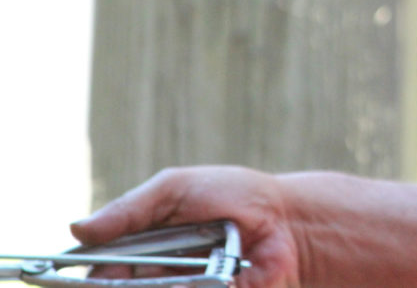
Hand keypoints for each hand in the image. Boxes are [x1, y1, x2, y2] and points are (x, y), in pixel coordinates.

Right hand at [70, 165, 300, 287]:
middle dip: (123, 281)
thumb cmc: (234, 195)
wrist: (289, 219)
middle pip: (122, 286)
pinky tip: (212, 280)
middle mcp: (157, 279)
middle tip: (146, 272)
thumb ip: (130, 209)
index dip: (88, 278)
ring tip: (190, 271)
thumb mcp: (177, 188)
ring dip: (166, 285)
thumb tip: (77, 230)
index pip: (100, 273)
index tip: (77, 275)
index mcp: (141, 250)